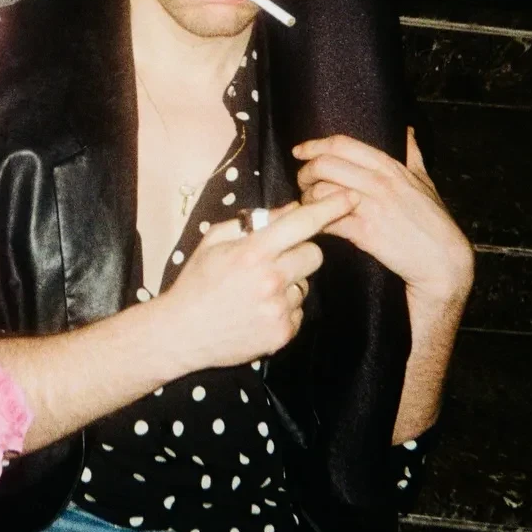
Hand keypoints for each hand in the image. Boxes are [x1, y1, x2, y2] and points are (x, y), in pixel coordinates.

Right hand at [158, 191, 355, 371]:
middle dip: (301, 252)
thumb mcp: (215, 241)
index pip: (302, 223)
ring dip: (289, 283)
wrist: (182, 332)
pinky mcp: (282, 334)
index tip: (350, 197)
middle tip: (276, 258)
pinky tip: (257, 311)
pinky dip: (284, 309)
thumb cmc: (196, 282)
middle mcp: (271, 280)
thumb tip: (289, 210)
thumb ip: (253, 222)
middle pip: (314, 255)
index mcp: (253, 252)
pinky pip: (298, 312)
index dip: (329, 208)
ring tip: (257, 291)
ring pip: (305, 285)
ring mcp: (279, 310)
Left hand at [293, 130, 472, 305]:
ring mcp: (370, 206)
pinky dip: (316, 222)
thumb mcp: (425, 182)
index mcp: (389, 166)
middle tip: (302, 183)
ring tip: (309, 206)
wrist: (443, 259)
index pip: (342, 145)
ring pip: (321, 192)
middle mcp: (378, 182)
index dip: (314, 145)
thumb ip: (413, 155)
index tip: (299, 151)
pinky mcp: (364, 232)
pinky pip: (328, 221)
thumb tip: (408, 132)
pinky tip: (317, 225)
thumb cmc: (434, 222)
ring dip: (308, 199)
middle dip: (305, 173)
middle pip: (324, 165)